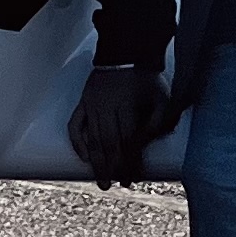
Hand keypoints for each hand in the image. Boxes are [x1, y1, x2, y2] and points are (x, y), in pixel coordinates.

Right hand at [71, 65, 165, 186]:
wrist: (126, 52)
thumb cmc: (146, 77)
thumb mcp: (161, 95)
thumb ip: (158, 120)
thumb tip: (149, 144)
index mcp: (126, 105)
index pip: (128, 140)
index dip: (130, 161)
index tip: (133, 177)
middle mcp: (106, 106)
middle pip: (109, 143)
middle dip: (113, 167)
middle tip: (116, 184)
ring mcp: (91, 105)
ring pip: (93, 138)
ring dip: (98, 162)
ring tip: (101, 181)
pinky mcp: (83, 102)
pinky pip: (74, 125)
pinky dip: (78, 142)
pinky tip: (84, 157)